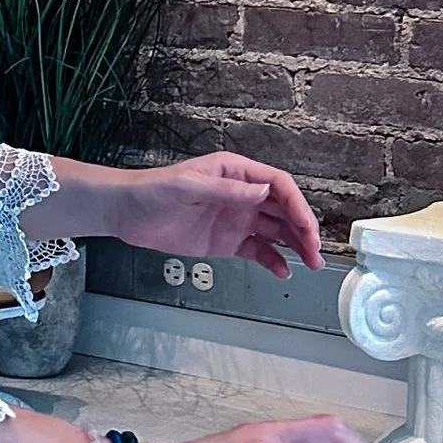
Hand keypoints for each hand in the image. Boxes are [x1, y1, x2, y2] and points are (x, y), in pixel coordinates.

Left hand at [102, 152, 323, 279]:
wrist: (127, 212)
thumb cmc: (152, 190)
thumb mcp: (188, 186)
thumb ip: (226, 190)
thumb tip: (262, 192)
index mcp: (235, 172)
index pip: (278, 184)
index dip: (297, 204)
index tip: (307, 225)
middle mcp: (241, 194)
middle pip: (283, 209)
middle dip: (303, 229)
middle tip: (316, 251)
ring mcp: (236, 219)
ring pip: (276, 231)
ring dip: (295, 246)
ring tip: (311, 264)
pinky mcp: (227, 241)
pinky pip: (257, 250)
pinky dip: (273, 260)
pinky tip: (283, 270)